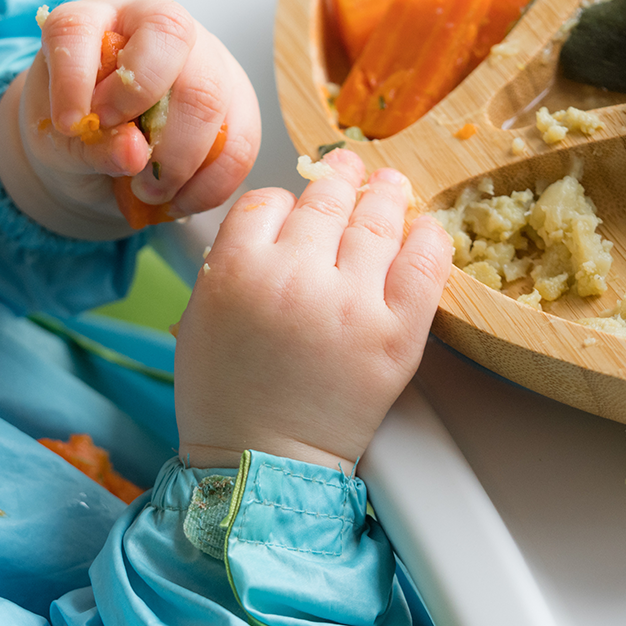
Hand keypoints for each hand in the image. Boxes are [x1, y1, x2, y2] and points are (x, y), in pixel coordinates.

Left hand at [0, 0, 259, 239]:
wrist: (106, 158)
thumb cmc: (76, 137)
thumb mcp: (62, 146)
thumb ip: (88, 147)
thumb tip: (134, 153)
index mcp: (92, 22)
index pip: (80, 27)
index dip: (74, 75)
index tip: (69, 125)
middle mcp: (153, 24)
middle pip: (169, 38)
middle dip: (143, 107)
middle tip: (125, 162)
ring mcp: (204, 56)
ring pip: (209, 93)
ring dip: (179, 159)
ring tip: (149, 192)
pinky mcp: (236, 99)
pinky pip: (240, 140)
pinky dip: (210, 183)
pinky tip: (179, 201)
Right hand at [173, 148, 450, 470]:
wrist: (261, 459)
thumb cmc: (224, 396)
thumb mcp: (198, 316)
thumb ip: (227, 263)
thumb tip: (269, 226)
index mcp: (238, 269)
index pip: (269, 202)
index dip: (283, 201)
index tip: (293, 208)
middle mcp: (295, 276)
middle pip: (324, 202)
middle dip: (338, 178)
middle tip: (347, 166)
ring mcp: (351, 302)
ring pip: (375, 221)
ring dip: (385, 194)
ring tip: (390, 183)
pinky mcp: (396, 333)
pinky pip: (423, 266)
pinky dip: (428, 239)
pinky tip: (424, 228)